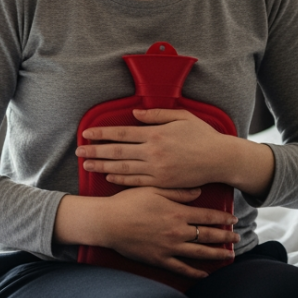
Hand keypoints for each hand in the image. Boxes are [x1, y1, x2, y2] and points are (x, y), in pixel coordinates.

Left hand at [77, 108, 240, 187]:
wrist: (219, 159)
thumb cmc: (202, 136)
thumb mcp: (181, 117)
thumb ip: (156, 115)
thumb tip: (135, 114)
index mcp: (155, 134)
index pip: (121, 133)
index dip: (102, 133)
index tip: (86, 133)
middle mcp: (153, 152)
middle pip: (117, 152)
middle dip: (95, 151)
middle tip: (78, 152)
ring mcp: (157, 169)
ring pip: (123, 168)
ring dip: (103, 167)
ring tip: (87, 165)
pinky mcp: (162, 183)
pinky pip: (137, 181)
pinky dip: (121, 179)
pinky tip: (109, 177)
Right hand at [101, 186, 238, 279]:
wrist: (108, 222)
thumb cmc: (128, 202)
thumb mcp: (154, 189)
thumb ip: (178, 191)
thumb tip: (199, 192)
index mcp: (177, 213)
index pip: (207, 216)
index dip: (223, 218)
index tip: (233, 219)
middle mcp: (177, 232)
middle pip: (208, 235)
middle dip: (225, 236)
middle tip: (237, 237)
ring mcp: (169, 248)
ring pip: (200, 253)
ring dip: (217, 255)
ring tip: (229, 256)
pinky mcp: (159, 260)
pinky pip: (181, 269)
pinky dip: (195, 272)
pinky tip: (205, 274)